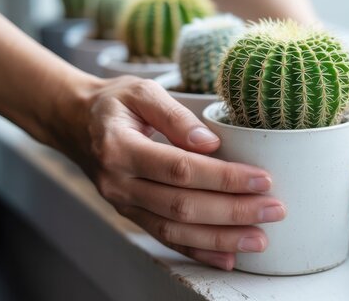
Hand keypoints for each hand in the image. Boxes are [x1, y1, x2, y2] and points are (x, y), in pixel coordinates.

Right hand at [51, 76, 286, 269]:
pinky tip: (228, 256)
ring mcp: (124, 204)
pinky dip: (198, 250)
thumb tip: (210, 142)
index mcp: (121, 148)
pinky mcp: (131, 214)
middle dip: (233, 212)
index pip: (180, 169)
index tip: (262, 179)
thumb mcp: (141, 91)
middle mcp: (120, 183)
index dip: (224, 177)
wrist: (74, 122)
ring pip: (176, 229)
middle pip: (182, 206)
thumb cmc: (113, 103)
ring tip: (260, 239)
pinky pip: (166, 238)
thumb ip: (174, 115)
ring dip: (221, 238)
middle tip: (274, 210)